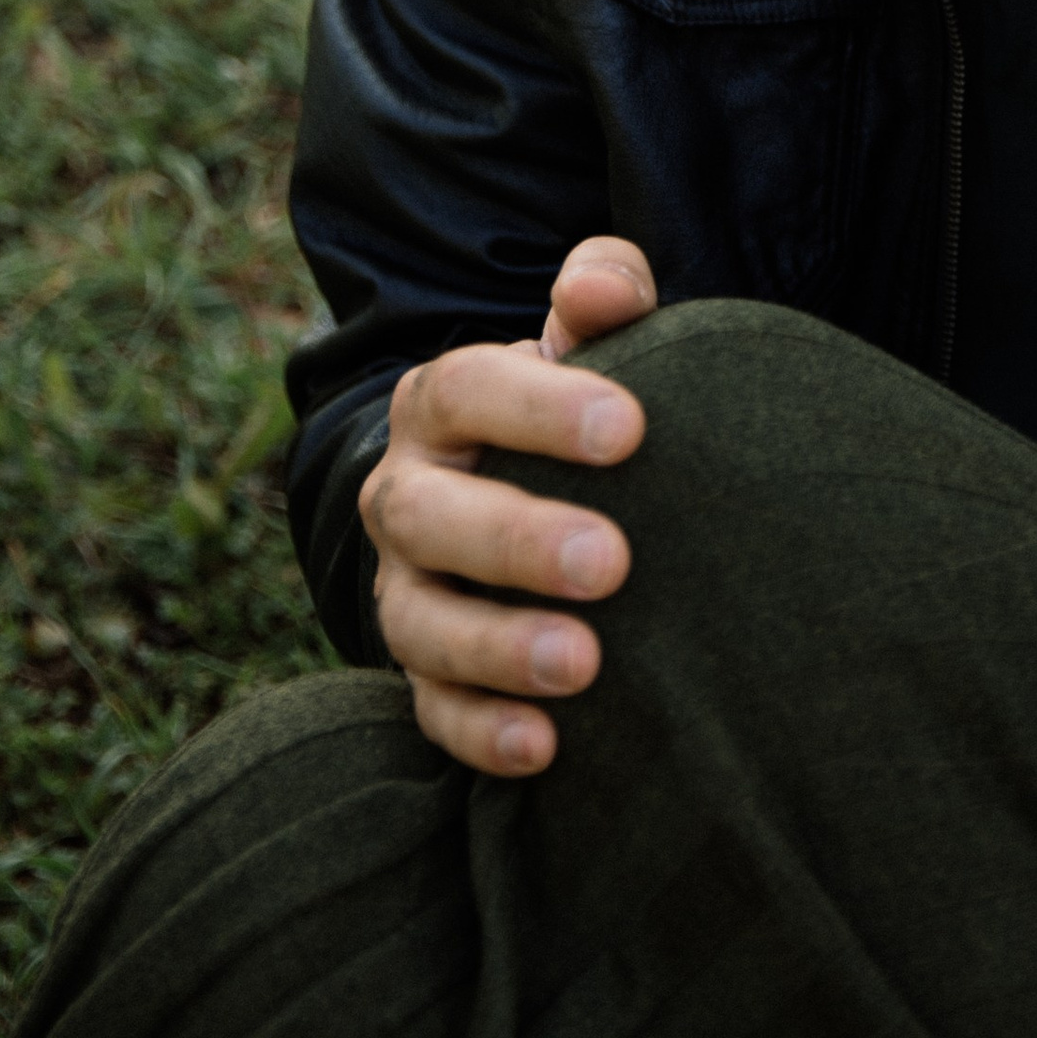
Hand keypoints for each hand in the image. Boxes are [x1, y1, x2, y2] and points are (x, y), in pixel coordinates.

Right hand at [360, 236, 658, 773]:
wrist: (529, 487)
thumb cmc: (575, 405)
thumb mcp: (587, 341)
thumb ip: (604, 293)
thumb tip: (603, 290)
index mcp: (441, 402)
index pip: (467, 389)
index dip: (540, 407)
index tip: (630, 428)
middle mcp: (406, 494)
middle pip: (428, 514)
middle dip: (514, 540)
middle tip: (611, 560)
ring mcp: (406, 588)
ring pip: (419, 624)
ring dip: (497, 648)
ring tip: (584, 663)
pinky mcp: (424, 671)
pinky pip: (431, 711)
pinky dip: (481, 733)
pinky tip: (547, 747)